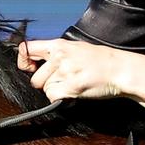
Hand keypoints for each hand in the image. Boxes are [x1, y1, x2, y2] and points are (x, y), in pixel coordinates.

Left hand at [17, 38, 132, 101]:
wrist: (120, 69)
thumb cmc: (102, 60)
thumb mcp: (77, 48)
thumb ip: (58, 53)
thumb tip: (39, 61)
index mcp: (59, 45)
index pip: (27, 49)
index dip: (24, 62)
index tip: (30, 68)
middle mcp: (59, 56)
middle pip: (35, 78)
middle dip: (46, 83)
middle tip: (62, 81)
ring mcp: (65, 71)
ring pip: (45, 89)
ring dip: (56, 91)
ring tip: (72, 84)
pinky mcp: (71, 85)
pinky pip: (53, 97)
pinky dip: (61, 99)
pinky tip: (74, 92)